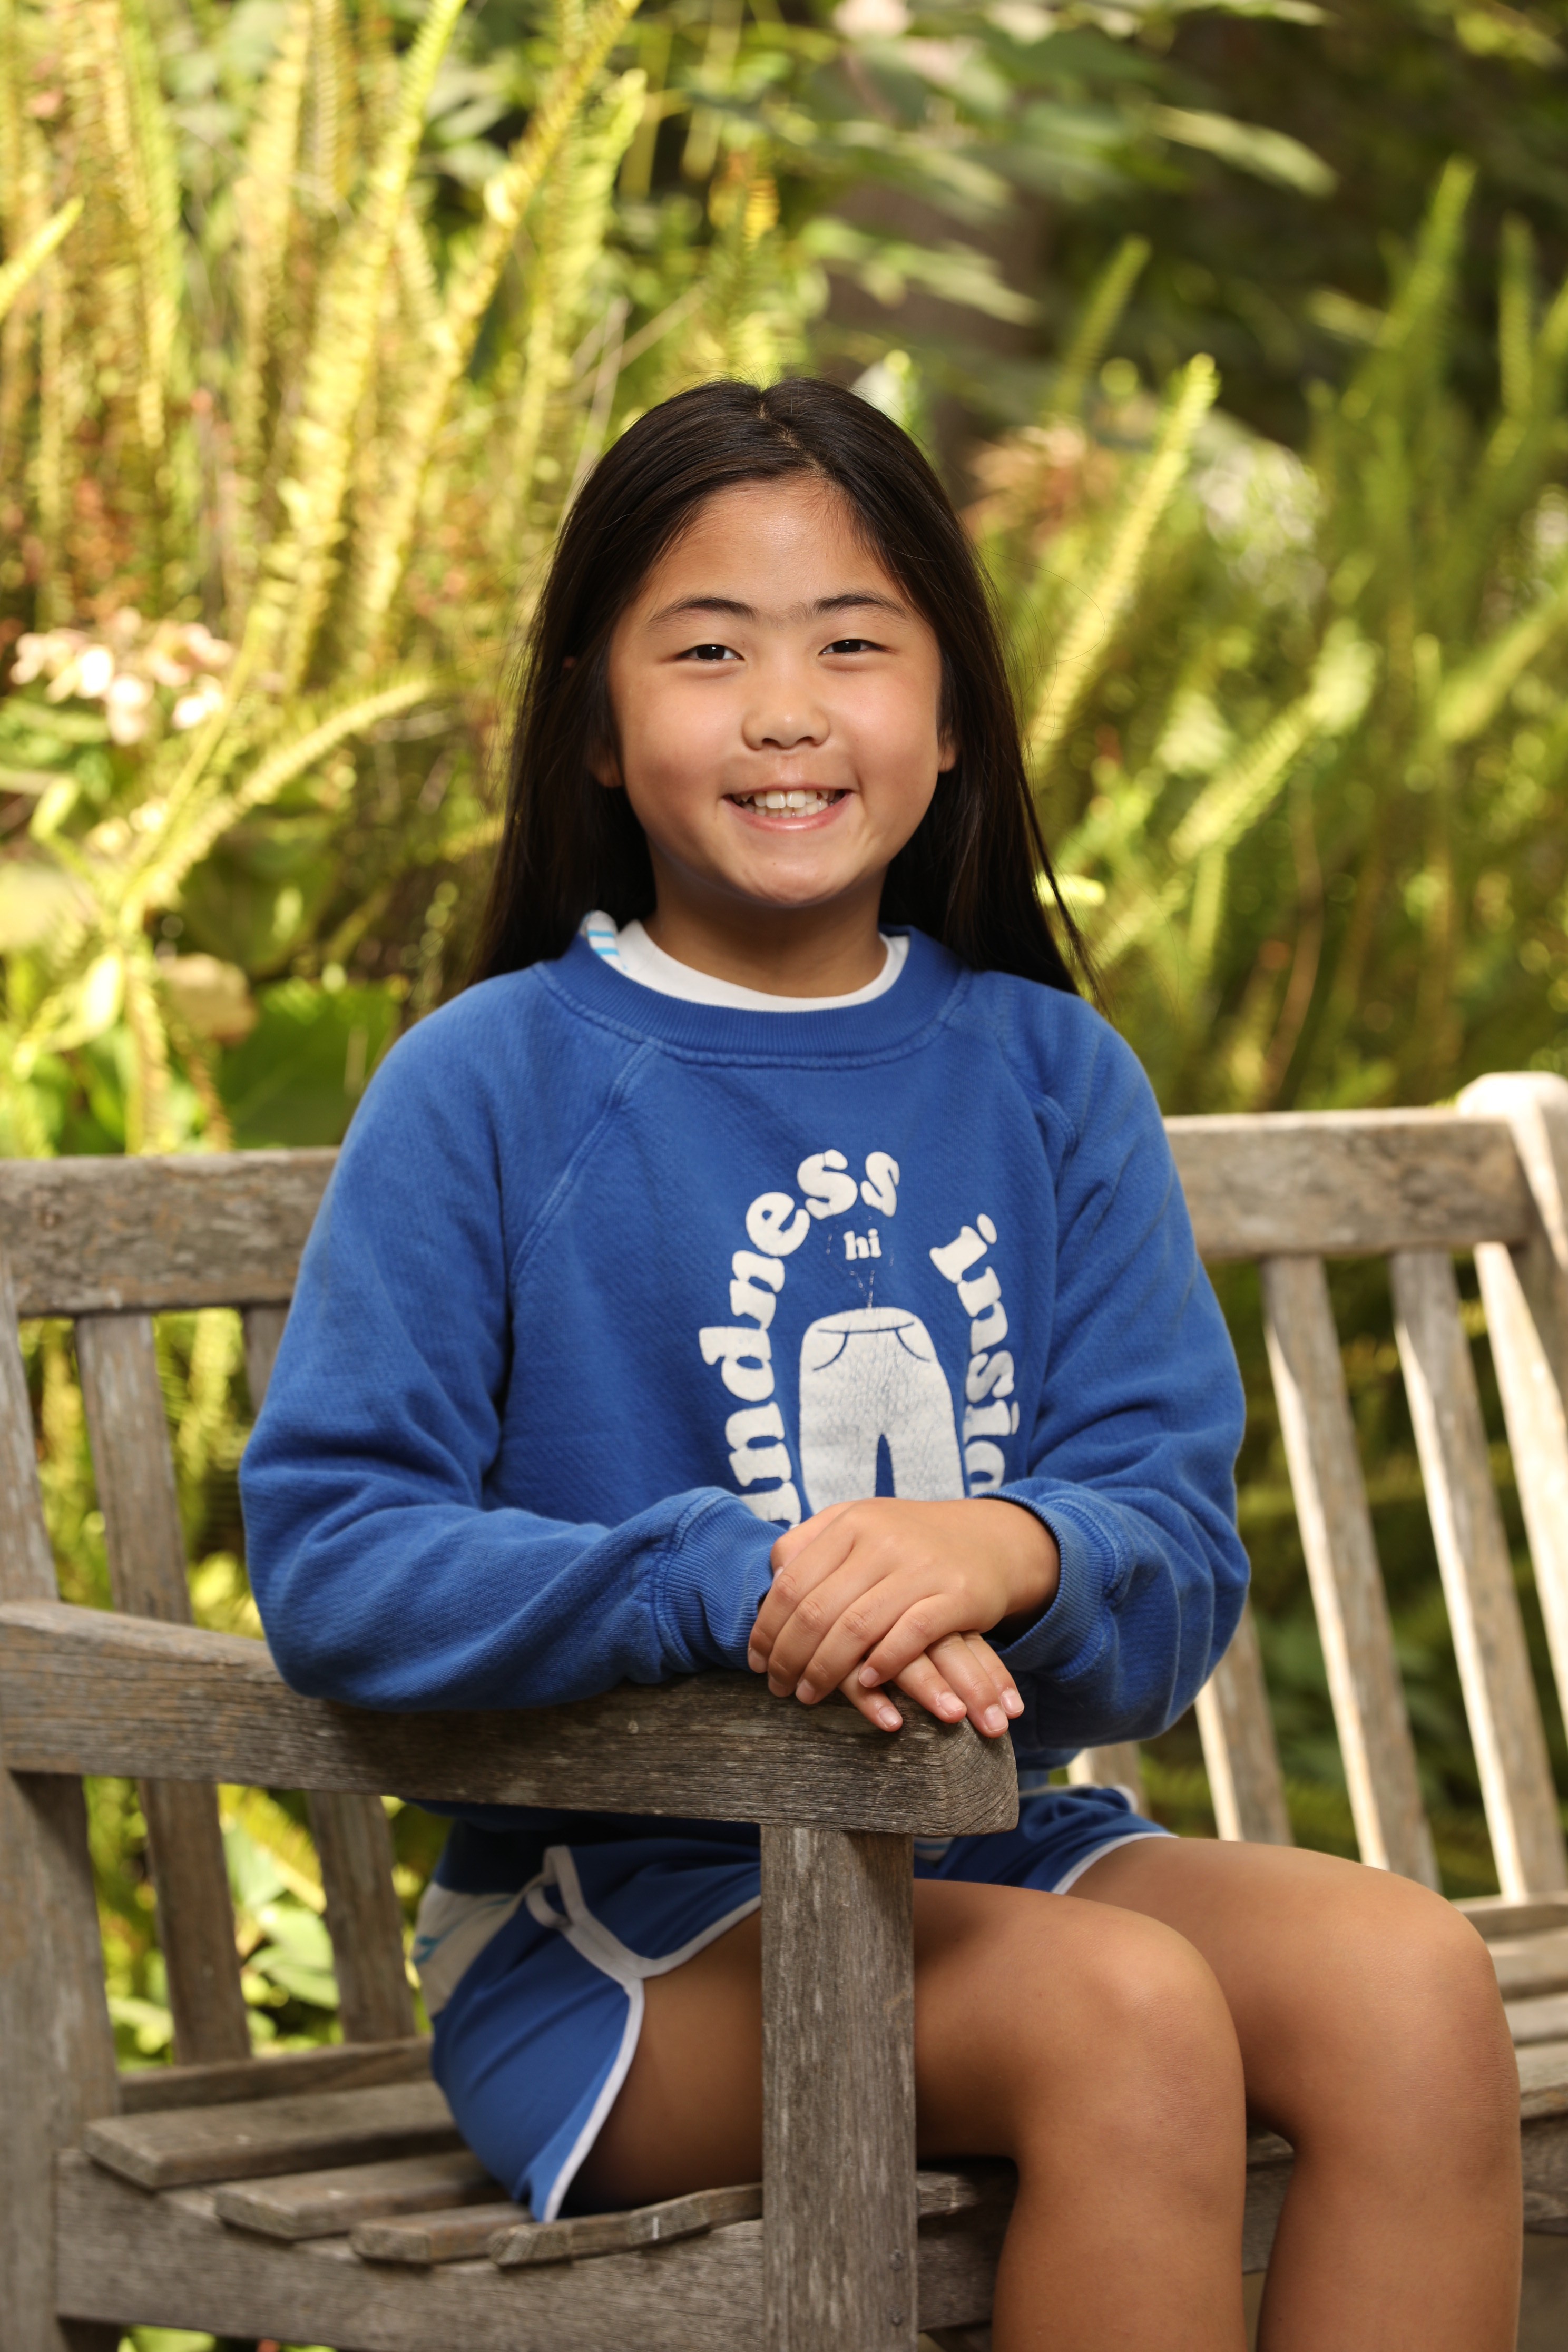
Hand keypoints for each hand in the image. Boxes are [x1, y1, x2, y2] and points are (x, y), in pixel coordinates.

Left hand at [746, 1498, 1059, 1736]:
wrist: (991, 1537)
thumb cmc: (912, 1539)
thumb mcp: (860, 1523)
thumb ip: (813, 1543)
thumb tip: (772, 1577)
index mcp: (850, 1522)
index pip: (791, 1581)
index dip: (767, 1626)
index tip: (757, 1660)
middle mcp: (882, 1539)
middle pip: (818, 1610)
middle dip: (789, 1657)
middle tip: (778, 1688)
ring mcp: (921, 1566)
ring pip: (857, 1627)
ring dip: (826, 1670)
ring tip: (808, 1695)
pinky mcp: (957, 1594)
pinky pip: (911, 1634)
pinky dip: (883, 1663)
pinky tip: (865, 1682)